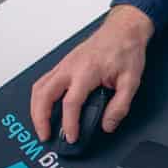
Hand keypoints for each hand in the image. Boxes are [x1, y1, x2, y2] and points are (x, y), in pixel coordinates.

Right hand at [30, 5, 154, 144]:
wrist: (123, 30)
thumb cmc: (126, 50)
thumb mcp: (131, 81)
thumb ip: (120, 106)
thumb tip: (108, 124)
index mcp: (87, 71)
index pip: (71, 103)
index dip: (69, 124)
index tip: (71, 137)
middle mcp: (70, 67)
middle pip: (44, 95)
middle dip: (40, 118)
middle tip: (45, 136)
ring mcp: (64, 64)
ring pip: (39, 88)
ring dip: (36, 109)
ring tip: (41, 126)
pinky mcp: (63, 64)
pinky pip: (43, 82)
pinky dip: (39, 98)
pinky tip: (43, 107)